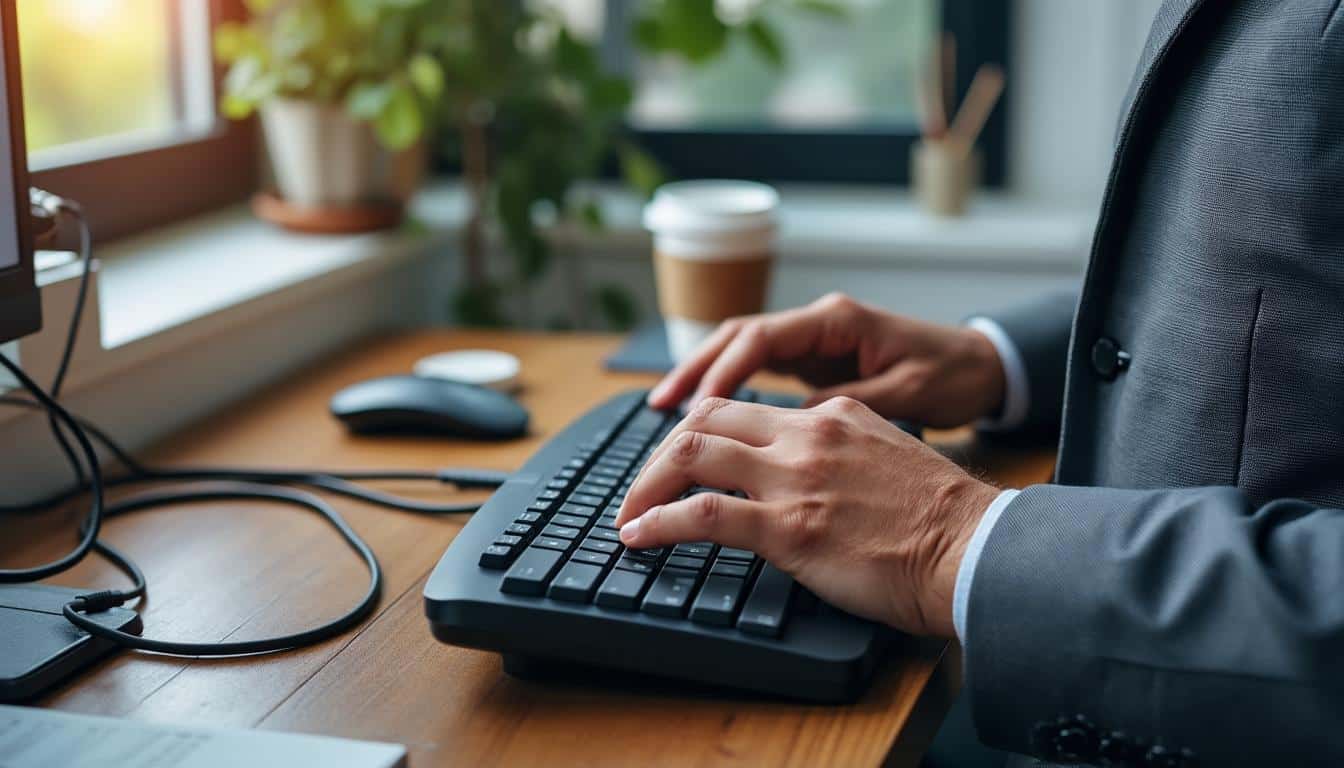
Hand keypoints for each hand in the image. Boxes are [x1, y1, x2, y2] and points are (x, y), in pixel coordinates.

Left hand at [615, 395, 1000, 637]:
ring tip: (628, 513)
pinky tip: (638, 536)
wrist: (976, 548)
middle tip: (641, 488)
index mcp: (831, 416)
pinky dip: (658, 522)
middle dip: (660, 454)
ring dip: (646, 484)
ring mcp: (795, 477)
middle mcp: (807, 434)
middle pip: (705, 420)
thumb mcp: (886, 458)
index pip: (743, 410)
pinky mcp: (789, 526)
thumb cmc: (942, 521)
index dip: (698, 433)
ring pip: (691, 454)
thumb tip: (807, 475)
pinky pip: (702, 514)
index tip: (677, 461)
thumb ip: (840, 453)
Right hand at [648, 292, 1006, 428]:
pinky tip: (708, 420)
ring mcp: (817, 343)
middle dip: (694, 369)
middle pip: (738, 338)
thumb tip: (786, 428)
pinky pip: (762, 372)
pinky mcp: (819, 365)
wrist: (987, 370)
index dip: (719, 371)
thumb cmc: (954, 378)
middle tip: (657, 407)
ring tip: (664, 411)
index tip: (691, 410)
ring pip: (743, 352)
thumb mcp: (906, 396)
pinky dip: (731, 391)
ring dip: (704, 379)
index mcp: (837, 322)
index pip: (760, 338)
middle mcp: (820, 325)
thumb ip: (846, 408)